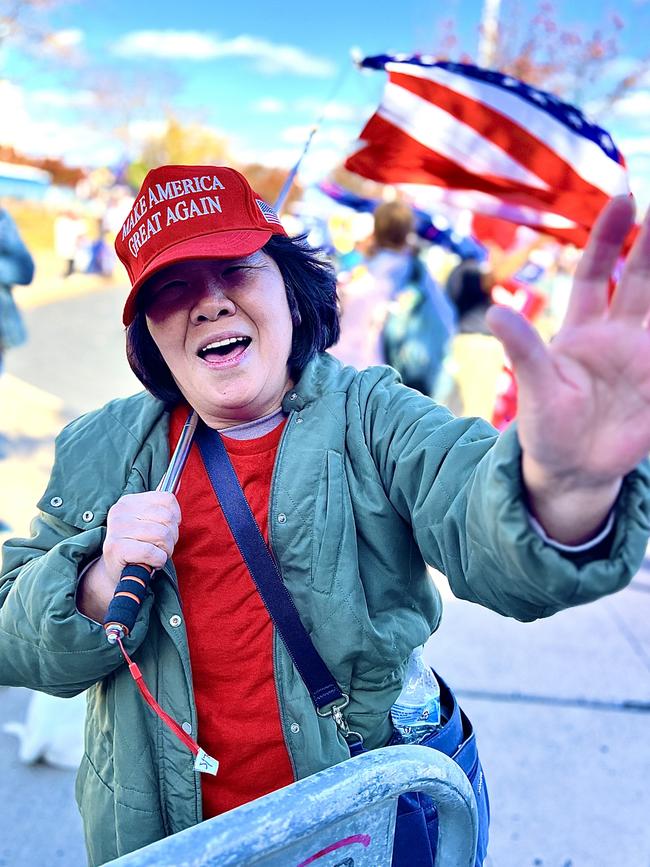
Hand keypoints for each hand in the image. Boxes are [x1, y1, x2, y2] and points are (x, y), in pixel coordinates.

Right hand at [76, 492, 180, 620]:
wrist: (116, 572)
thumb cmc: (137, 545)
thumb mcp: (148, 522)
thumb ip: (161, 504)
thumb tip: (178, 481)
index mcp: (129, 501)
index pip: (167, 499)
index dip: (175, 517)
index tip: (169, 528)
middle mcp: (120, 511)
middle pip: (167, 518)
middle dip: (171, 537)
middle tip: (161, 546)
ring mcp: (116, 529)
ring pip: (161, 535)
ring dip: (165, 551)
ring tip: (156, 555)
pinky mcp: (116, 548)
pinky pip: (152, 552)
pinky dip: (158, 560)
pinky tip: (151, 562)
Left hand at [486, 196, 649, 542]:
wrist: (572, 471)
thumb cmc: (546, 427)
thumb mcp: (535, 389)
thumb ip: (524, 351)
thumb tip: (494, 312)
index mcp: (583, 331)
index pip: (598, 272)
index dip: (609, 236)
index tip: (625, 199)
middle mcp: (618, 337)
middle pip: (644, 280)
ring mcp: (644, 360)